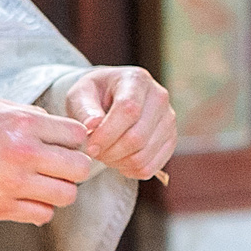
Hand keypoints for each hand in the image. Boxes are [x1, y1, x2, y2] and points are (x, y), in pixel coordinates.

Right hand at [0, 98, 90, 223]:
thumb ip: (28, 115)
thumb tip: (54, 126)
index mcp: (24, 123)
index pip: (77, 135)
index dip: (73, 141)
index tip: (62, 145)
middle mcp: (24, 153)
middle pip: (80, 168)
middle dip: (74, 168)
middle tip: (59, 168)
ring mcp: (13, 183)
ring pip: (67, 195)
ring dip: (59, 191)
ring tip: (43, 185)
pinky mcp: (0, 207)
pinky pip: (42, 215)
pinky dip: (40, 209)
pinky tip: (27, 199)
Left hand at [64, 65, 176, 181]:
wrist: (112, 98)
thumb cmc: (94, 95)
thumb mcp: (80, 94)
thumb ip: (84, 108)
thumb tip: (94, 124)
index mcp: (137, 80)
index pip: (129, 110)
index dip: (107, 133)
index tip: (90, 145)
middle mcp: (159, 97)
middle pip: (138, 137)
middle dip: (110, 152)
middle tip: (94, 151)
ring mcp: (168, 120)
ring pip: (143, 155)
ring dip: (118, 162)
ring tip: (104, 154)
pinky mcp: (170, 140)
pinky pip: (151, 167)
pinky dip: (130, 170)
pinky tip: (119, 160)